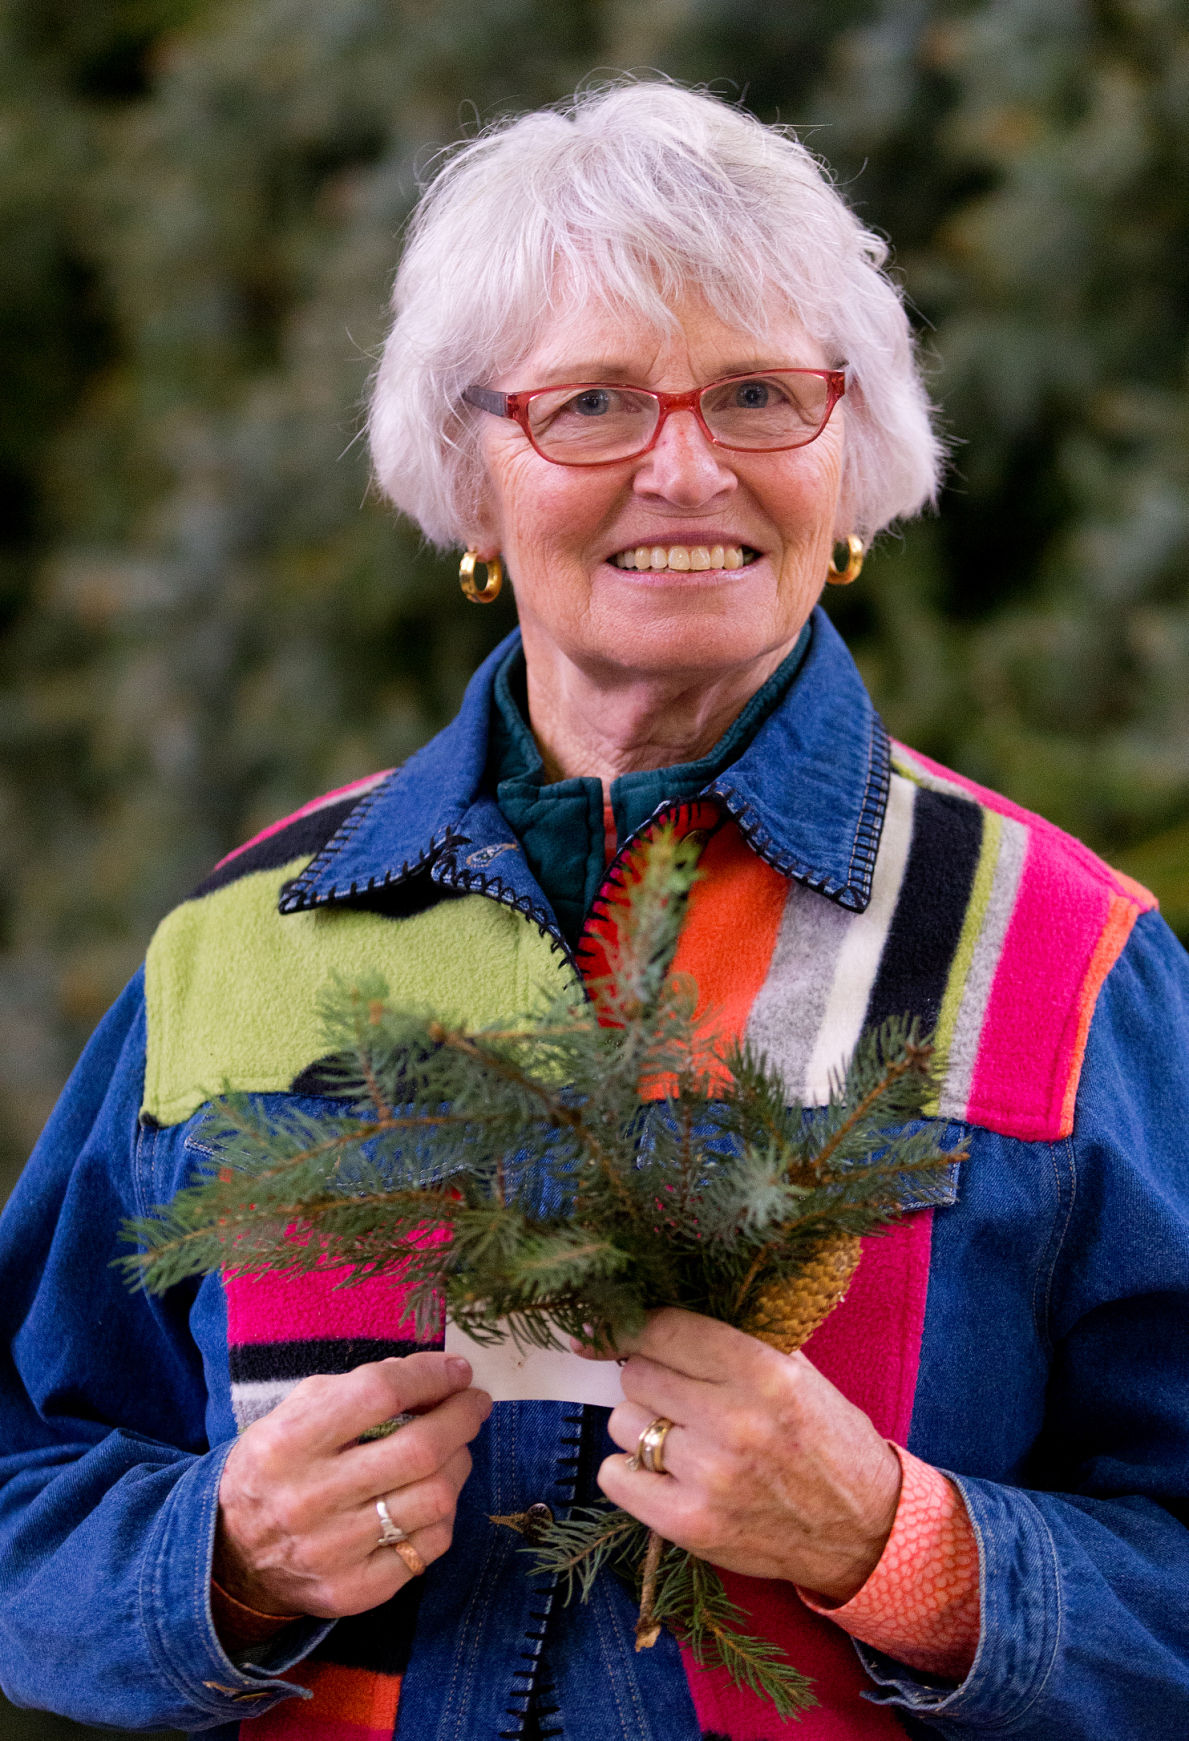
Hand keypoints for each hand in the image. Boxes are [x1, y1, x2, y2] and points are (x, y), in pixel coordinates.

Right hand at [215, 1353, 490, 1618]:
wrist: (231, 1553)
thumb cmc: (276, 1465)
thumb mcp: (293, 1412)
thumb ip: (356, 1388)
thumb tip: (433, 1377)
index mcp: (288, 1443)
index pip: (379, 1394)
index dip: (429, 1376)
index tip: (458, 1370)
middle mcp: (309, 1499)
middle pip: (419, 1450)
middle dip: (462, 1417)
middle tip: (475, 1403)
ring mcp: (334, 1551)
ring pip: (434, 1498)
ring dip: (460, 1462)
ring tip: (457, 1447)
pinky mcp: (355, 1590)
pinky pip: (429, 1545)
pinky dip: (445, 1512)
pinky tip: (437, 1494)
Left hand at [587, 1308, 900, 1602]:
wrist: (864, 1529)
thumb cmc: (825, 1439)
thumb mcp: (796, 1371)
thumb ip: (733, 1338)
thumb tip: (654, 1309)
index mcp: (764, 1372)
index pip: (664, 1329)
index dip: (628, 1324)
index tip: (606, 1328)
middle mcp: (735, 1422)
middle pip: (636, 1374)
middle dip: (651, 1380)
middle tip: (681, 1396)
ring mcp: (710, 1477)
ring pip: (623, 1422)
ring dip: (644, 1427)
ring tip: (685, 1439)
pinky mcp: (691, 1525)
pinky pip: (615, 1476)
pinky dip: (632, 1473)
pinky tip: (667, 1473)